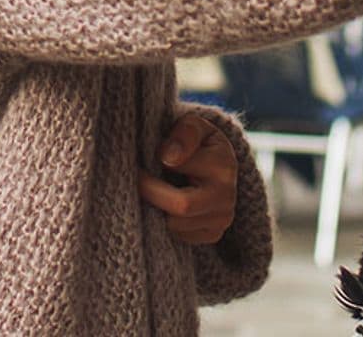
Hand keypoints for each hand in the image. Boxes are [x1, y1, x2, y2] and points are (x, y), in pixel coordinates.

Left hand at [139, 112, 237, 245]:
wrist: (218, 164)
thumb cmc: (199, 141)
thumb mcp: (194, 125)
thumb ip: (185, 132)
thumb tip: (169, 157)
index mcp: (224, 165)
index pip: (179, 168)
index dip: (156, 161)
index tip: (144, 156)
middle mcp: (227, 196)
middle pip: (181, 207)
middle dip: (151, 193)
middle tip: (136, 180)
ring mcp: (221, 218)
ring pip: (175, 225)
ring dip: (158, 208)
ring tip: (156, 188)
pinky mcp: (213, 234)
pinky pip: (179, 236)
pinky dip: (167, 221)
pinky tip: (167, 204)